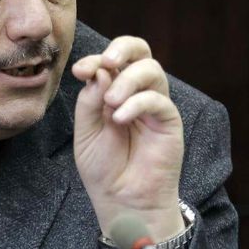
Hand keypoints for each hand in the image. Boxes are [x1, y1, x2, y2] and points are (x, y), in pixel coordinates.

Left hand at [72, 36, 184, 241]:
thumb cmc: (103, 167)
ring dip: (128, 80)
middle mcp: (135, 93)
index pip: (110, 62)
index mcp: (112, 91)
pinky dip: (137, 103)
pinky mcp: (168, 122)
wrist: (122, 200)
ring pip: (152, 70)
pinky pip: (158, 100)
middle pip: (140, 51)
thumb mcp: (86, 131)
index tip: (79, 70)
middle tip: (107, 62)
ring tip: (111, 102)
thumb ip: (90, 101)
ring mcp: (153, 105)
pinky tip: (120, 118)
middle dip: (123, 48)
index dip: (95, 59)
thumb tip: (100, 71)